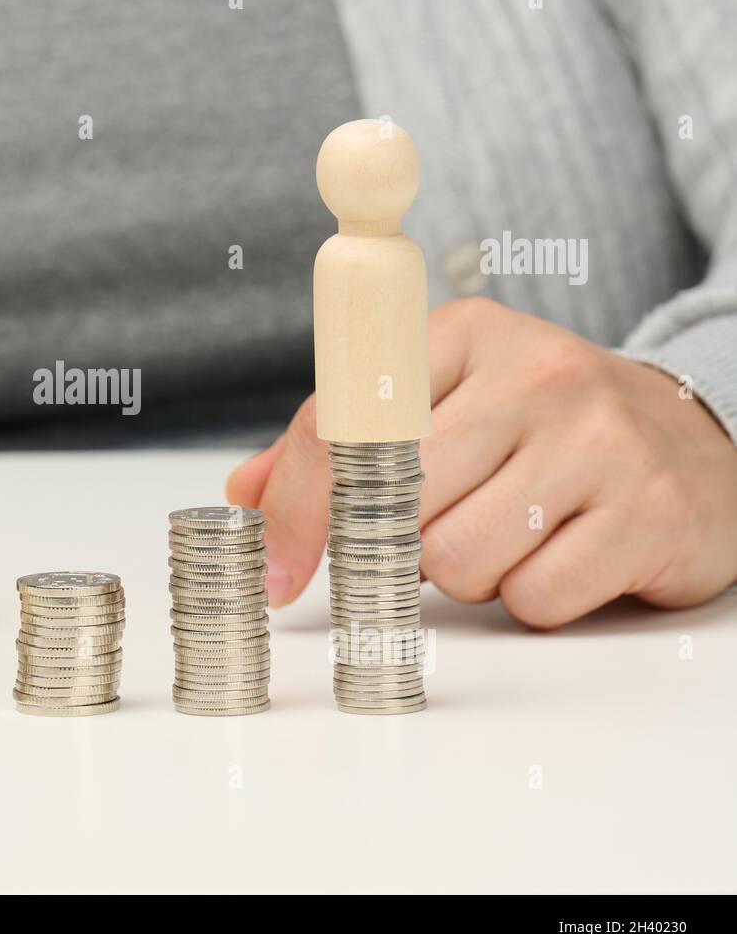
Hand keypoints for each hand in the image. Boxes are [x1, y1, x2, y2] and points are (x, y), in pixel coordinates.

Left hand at [228, 298, 736, 626]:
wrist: (689, 437)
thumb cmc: (535, 425)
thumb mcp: (438, 403)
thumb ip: (337, 445)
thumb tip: (244, 493)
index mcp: (463, 334)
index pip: (345, 424)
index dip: (298, 508)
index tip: (277, 572)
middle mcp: (536, 374)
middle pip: (400, 510)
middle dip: (406, 541)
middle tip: (449, 520)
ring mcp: (600, 441)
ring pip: (459, 563)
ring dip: (470, 572)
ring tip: (513, 529)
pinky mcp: (650, 514)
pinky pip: (535, 599)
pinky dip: (534, 597)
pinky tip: (565, 553)